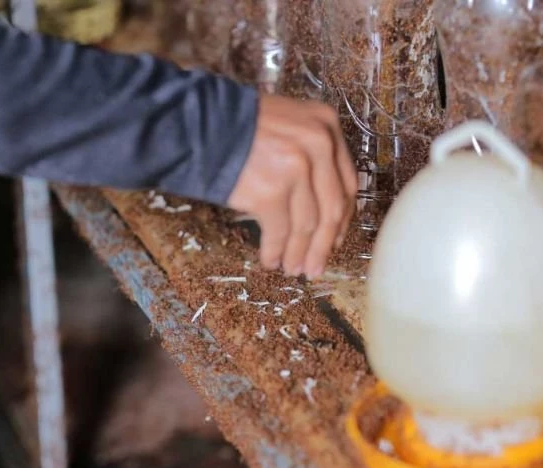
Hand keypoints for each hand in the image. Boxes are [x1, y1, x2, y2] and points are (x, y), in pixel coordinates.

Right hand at [227, 94, 357, 278]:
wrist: (196, 123)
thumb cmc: (236, 124)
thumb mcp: (288, 123)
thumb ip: (310, 154)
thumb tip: (320, 208)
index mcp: (326, 125)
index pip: (347, 183)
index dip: (343, 219)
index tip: (336, 238)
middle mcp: (317, 145)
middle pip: (331, 208)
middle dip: (323, 245)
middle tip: (316, 265)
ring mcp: (295, 169)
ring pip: (306, 225)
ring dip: (298, 253)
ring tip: (292, 268)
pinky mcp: (270, 192)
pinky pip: (279, 232)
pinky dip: (275, 250)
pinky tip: (270, 260)